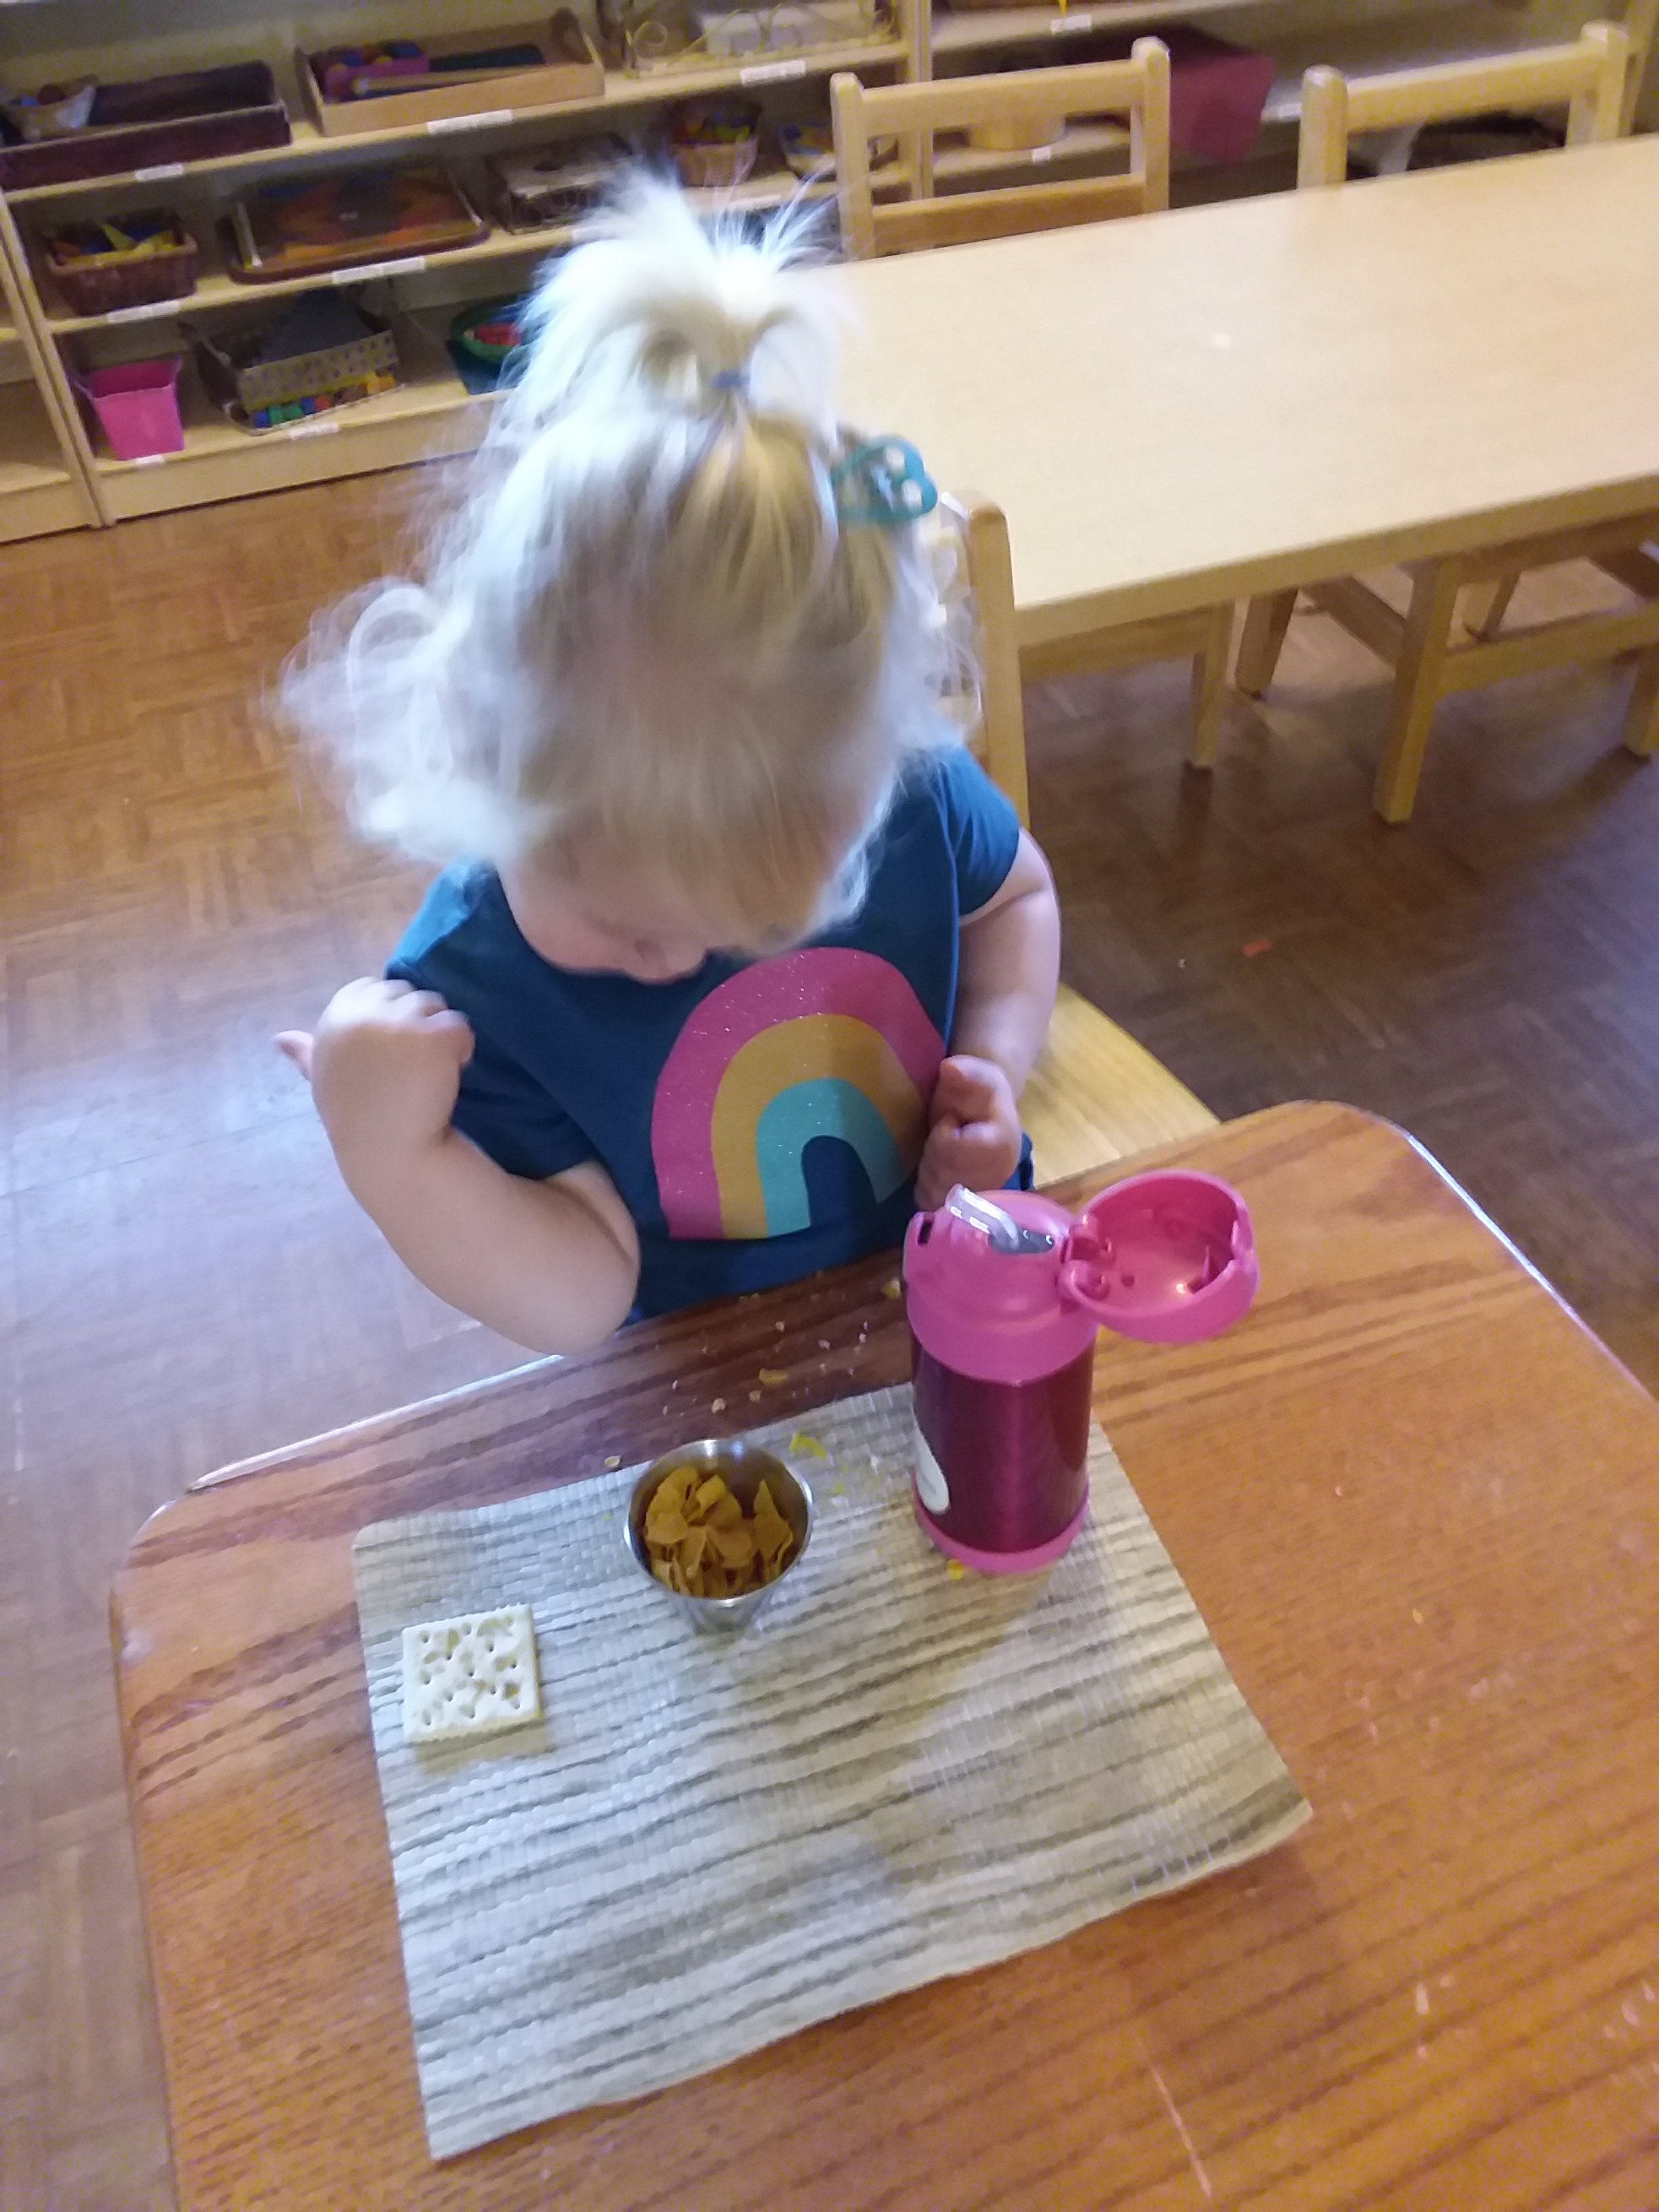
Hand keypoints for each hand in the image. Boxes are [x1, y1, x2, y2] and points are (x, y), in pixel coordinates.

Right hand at [277, 978, 473, 1173]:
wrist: (392, 1156)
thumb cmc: (358, 1123)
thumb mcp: (324, 1083)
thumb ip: (306, 1055)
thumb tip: (281, 1039)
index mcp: (333, 1020)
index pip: (370, 988)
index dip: (387, 1018)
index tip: (389, 1055)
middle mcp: (361, 1014)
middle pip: (405, 994)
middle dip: (415, 1024)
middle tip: (409, 1069)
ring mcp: (398, 1023)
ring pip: (436, 1006)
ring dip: (440, 1037)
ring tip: (428, 1075)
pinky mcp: (433, 1037)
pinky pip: (461, 1026)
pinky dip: (462, 1049)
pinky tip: (449, 1077)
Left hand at [916, 1054, 1022, 1212]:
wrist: (984, 1113)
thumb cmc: (976, 1093)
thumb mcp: (975, 1075)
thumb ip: (966, 1072)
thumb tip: (950, 1068)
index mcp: (1001, 1144)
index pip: (953, 1149)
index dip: (943, 1133)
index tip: (952, 1120)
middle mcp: (996, 1177)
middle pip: (943, 1176)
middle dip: (934, 1154)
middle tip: (942, 1136)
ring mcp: (982, 1198)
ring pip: (936, 1195)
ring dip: (929, 1171)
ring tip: (941, 1152)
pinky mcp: (967, 1210)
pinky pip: (932, 1205)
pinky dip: (927, 1187)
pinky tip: (938, 1170)